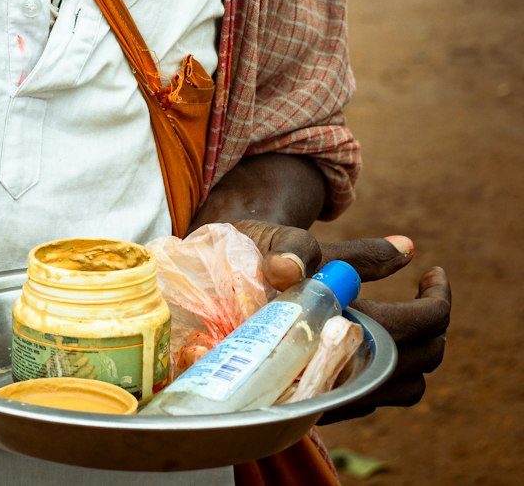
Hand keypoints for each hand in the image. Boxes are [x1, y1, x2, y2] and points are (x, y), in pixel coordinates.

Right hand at [231, 222, 450, 416]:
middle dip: (433, 317)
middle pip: (425, 356)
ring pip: (410, 382)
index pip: (419, 325)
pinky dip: (397, 364)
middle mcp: (343, 372)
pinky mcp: (328, 400)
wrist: (204, 285)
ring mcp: (338, 393)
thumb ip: (357, 254)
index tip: (434, 270)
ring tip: (407, 310)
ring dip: (420, 347)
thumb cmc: (252, 253)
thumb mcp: (298, 241)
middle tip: (426, 284)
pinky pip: (386, 393)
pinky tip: (376, 330)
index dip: (437, 297)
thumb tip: (408, 248)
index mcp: (340, 328)